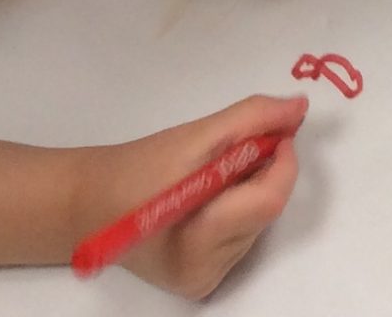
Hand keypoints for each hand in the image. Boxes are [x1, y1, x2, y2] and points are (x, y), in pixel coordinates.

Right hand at [87, 93, 305, 299]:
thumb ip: (252, 118)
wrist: (91, 204)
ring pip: (256, 224)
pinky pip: (241, 238)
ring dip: (250, 190)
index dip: (282, 161)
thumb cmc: (139, 168)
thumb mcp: (196, 135)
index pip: (269, 201)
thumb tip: (300, 109)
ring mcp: (204, 281)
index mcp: (200, 241)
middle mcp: (206, 272)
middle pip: (264, 212)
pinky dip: (238, 209)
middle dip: (262, 172)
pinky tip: (208, 198)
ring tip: (211, 175)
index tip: (276, 131)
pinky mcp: (202, 281)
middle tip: (233, 149)